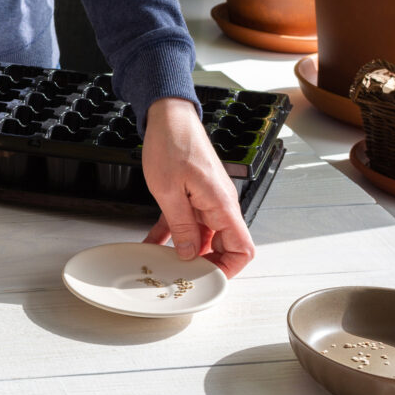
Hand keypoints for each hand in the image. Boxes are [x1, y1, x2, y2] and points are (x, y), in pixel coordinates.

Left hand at [141, 97, 254, 277]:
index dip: (229, 268)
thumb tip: (190, 254)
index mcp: (221, 205)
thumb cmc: (172, 144)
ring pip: (201, 235)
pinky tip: (152, 242)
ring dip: (184, 249)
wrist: (168, 116)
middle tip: (180, 274)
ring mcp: (206, 199)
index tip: (207, 278)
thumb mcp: (169, 191)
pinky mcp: (192, 194)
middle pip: (223, 245)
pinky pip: (185, 221)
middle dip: (203, 263)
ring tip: (162, 262)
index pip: (242, 248)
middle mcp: (219, 204)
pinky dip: (170, 233)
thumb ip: (181, 226)